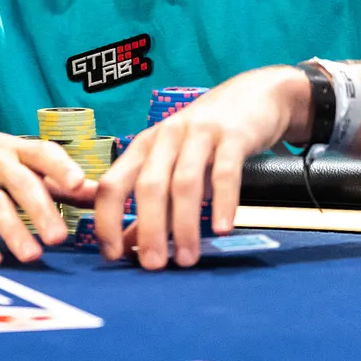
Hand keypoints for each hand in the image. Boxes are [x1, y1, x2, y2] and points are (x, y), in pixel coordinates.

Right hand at [0, 102, 95, 266]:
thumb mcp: (19, 157)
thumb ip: (58, 178)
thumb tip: (101, 194)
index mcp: (17, 150)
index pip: (43, 153)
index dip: (62, 167)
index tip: (80, 184)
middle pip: (21, 183)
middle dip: (40, 209)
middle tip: (58, 237)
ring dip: (13, 230)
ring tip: (31, 255)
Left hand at [94, 66, 307, 269]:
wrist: (254, 95)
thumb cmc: (206, 138)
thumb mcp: (173, 164)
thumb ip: (152, 205)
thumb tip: (127, 248)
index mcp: (143, 147)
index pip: (112, 184)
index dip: (107, 220)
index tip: (112, 255)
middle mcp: (165, 137)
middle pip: (148, 186)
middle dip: (149, 229)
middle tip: (154, 266)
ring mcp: (198, 133)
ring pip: (183, 182)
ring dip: (184, 225)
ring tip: (187, 258)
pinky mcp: (232, 134)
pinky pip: (225, 172)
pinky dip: (222, 202)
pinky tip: (222, 229)